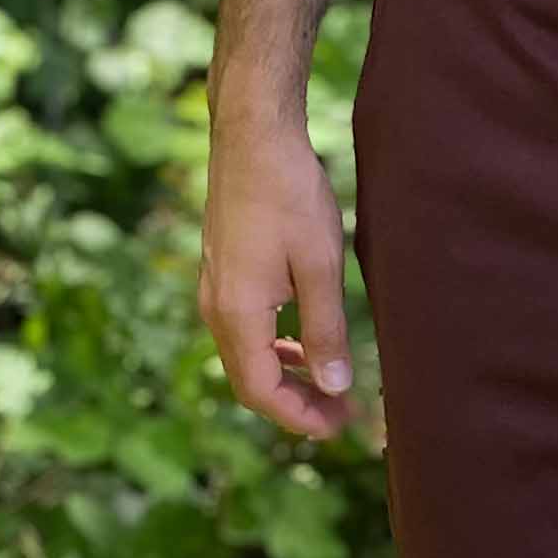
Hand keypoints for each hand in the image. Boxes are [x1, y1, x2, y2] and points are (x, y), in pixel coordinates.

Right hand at [199, 117, 354, 439]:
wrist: (252, 133)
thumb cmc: (288, 193)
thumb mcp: (320, 266)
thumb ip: (326, 332)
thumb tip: (334, 386)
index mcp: (237, 314)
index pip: (262, 392)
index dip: (301, 418)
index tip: (340, 424)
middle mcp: (216, 308)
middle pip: (251, 382)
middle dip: (296, 405)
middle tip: (342, 413)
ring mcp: (215, 290)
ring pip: (247, 358)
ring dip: (287, 378)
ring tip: (330, 384)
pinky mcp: (223, 273)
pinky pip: (245, 331)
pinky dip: (276, 349)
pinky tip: (305, 343)